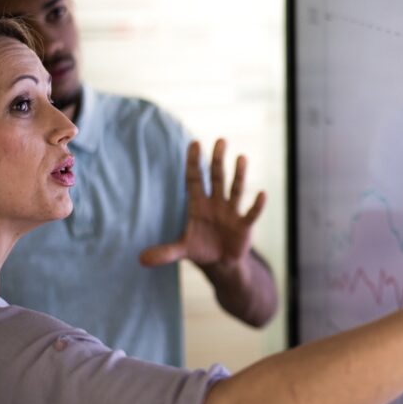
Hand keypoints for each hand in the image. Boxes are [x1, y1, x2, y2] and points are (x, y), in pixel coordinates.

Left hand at [140, 139, 265, 268]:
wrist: (222, 263)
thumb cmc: (201, 249)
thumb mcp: (182, 250)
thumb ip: (165, 252)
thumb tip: (141, 259)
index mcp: (198, 204)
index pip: (195, 179)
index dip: (194, 162)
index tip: (194, 143)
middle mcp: (216, 203)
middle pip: (217, 177)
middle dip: (218, 160)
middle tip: (221, 141)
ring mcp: (231, 212)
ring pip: (235, 189)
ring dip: (239, 174)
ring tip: (241, 157)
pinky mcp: (244, 225)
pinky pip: (251, 213)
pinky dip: (257, 205)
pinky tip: (262, 194)